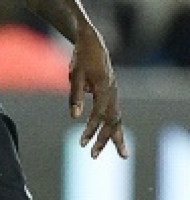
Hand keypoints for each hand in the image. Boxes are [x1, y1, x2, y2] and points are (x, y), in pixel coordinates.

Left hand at [69, 28, 128, 159]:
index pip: (99, 114)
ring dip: (117, 138)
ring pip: (118, 120)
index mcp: (104, 88)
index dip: (90, 129)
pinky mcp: (112, 95)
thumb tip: (74, 117)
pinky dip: (116, 128)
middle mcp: (113, 93)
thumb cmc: (82, 58)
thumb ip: (75, 95)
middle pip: (112, 121)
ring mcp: (114, 94)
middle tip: (93, 155)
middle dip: (104, 140)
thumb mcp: (76, 75)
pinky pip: (116, 115)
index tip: (81, 142)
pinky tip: (116, 140)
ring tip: (124, 156)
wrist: (93, 43)